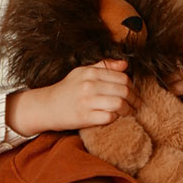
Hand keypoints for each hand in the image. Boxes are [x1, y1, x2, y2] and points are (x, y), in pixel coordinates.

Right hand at [5, 59, 137, 134]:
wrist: (46, 107)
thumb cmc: (66, 89)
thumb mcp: (82, 72)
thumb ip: (104, 66)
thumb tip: (125, 64)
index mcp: (90, 72)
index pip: (122, 77)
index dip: (132, 86)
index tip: (134, 92)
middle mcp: (89, 85)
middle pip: (123, 90)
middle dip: (134, 99)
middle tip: (137, 104)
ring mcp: (86, 101)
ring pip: (119, 104)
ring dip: (128, 110)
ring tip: (129, 112)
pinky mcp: (84, 117)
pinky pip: (109, 117)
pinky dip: (116, 118)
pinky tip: (116, 118)